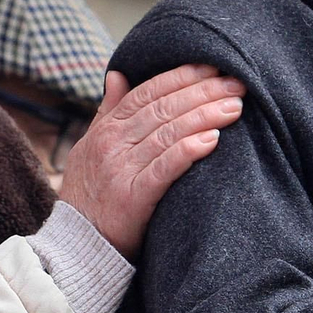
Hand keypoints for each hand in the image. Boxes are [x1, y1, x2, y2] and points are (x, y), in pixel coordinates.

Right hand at [58, 64, 244, 258]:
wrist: (75, 246)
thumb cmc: (89, 194)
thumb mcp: (90, 147)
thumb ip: (108, 111)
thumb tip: (117, 74)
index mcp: (106, 129)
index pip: (148, 92)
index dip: (182, 76)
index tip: (213, 67)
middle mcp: (112, 144)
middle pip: (164, 108)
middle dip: (203, 92)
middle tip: (237, 84)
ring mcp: (121, 170)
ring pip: (168, 133)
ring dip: (205, 116)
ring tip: (234, 108)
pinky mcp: (132, 198)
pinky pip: (164, 168)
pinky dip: (188, 151)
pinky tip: (212, 139)